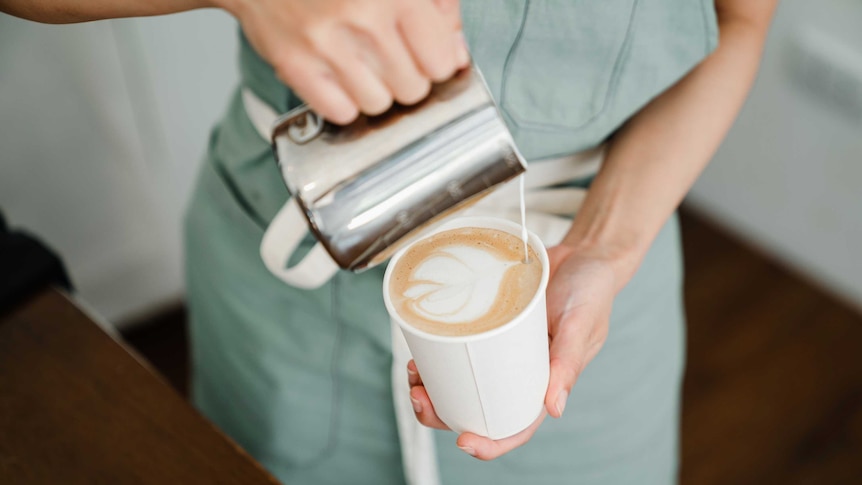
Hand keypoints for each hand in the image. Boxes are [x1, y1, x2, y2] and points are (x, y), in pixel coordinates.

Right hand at [219, 0, 468, 123]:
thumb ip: (439, 7)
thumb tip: (457, 57)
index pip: (442, 62)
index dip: (437, 62)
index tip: (425, 55)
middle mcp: (363, 16)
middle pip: (413, 89)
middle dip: (407, 77)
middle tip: (388, 55)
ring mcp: (327, 43)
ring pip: (379, 104)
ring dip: (375, 90)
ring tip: (361, 63)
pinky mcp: (295, 64)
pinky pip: (341, 112)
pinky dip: (344, 102)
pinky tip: (339, 76)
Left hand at [407, 243, 618, 459]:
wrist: (584, 254)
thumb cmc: (591, 292)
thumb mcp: (581, 325)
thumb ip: (568, 363)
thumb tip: (555, 409)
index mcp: (545, 382)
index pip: (516, 425)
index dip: (490, 442)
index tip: (463, 442)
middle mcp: (519, 371)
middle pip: (477, 407)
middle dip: (442, 412)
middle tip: (418, 396)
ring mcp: (500, 349)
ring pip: (462, 380)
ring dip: (433, 384)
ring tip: (412, 372)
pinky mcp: (488, 325)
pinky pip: (460, 344)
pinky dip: (438, 351)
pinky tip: (421, 346)